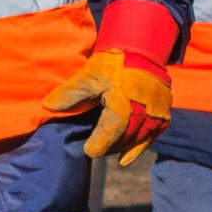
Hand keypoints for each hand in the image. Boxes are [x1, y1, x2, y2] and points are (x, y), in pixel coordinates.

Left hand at [41, 0, 174, 166]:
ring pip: (136, 140)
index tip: (87, 149)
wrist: (143, 51)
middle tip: (94, 147)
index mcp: (124, 103)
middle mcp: (144, 112)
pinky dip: (137, 149)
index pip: (110, 132)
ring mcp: (156, 116)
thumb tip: (48, 106)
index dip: (98, 144)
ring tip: (107, 146)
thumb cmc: (114, 63)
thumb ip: (71, 93)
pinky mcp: (163, 117)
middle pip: (123, 139)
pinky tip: (123, 160)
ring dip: (120, 146)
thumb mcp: (90, 75)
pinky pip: (149, 139)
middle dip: (108, 145)